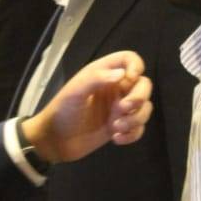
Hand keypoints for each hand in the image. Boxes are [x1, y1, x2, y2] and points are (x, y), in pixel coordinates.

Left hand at [24, 51, 152, 162]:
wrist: (55, 141)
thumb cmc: (63, 111)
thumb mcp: (75, 91)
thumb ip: (96, 79)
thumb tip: (123, 73)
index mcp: (104, 73)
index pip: (129, 59)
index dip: (136, 66)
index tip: (130, 80)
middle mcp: (116, 88)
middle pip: (144, 85)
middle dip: (138, 97)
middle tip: (122, 109)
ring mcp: (119, 109)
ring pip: (144, 108)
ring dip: (135, 119)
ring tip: (115, 128)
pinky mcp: (121, 127)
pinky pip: (139, 127)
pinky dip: (133, 134)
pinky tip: (116, 138)